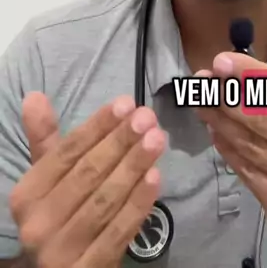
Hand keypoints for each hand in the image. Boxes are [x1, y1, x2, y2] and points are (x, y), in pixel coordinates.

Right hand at [9, 92, 165, 267]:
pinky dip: (138, 203)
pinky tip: (156, 178)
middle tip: (148, 117)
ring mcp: (61, 252)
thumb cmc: (59, 216)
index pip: (66, 153)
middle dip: (121, 141)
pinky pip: (118, 231)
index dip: (97, 126)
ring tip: (157, 139)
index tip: (126, 103)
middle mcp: (38, 224)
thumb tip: (35, 96)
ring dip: (134, 166)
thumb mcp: (47, 180)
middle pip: (87, 173)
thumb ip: (46, 140)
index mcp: (27, 196)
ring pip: (105, 200)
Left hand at [195, 54, 266, 256]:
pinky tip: (215, 131)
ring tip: (200, 101)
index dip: (250, 75)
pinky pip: (246, 170)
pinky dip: (227, 148)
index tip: (222, 61)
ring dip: (219, 120)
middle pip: (262, 118)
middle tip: (202, 80)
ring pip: (249, 144)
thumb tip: (242, 76)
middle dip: (226, 96)